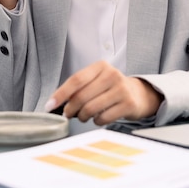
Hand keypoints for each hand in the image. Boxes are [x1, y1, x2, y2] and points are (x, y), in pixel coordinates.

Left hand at [44, 60, 162, 125]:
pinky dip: (96, 121)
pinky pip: (103, 118)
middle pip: (82, 96)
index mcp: (101, 66)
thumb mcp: (97, 80)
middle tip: (68, 114)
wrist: (138, 94)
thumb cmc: (110, 88)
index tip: (50, 105)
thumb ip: (79, 87)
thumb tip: (55, 102)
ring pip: (91, 108)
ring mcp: (121, 89)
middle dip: (70, 109)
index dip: (61, 93)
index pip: (76, 80)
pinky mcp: (128, 104)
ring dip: (82, 117)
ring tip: (83, 116)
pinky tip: (98, 117)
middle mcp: (112, 74)